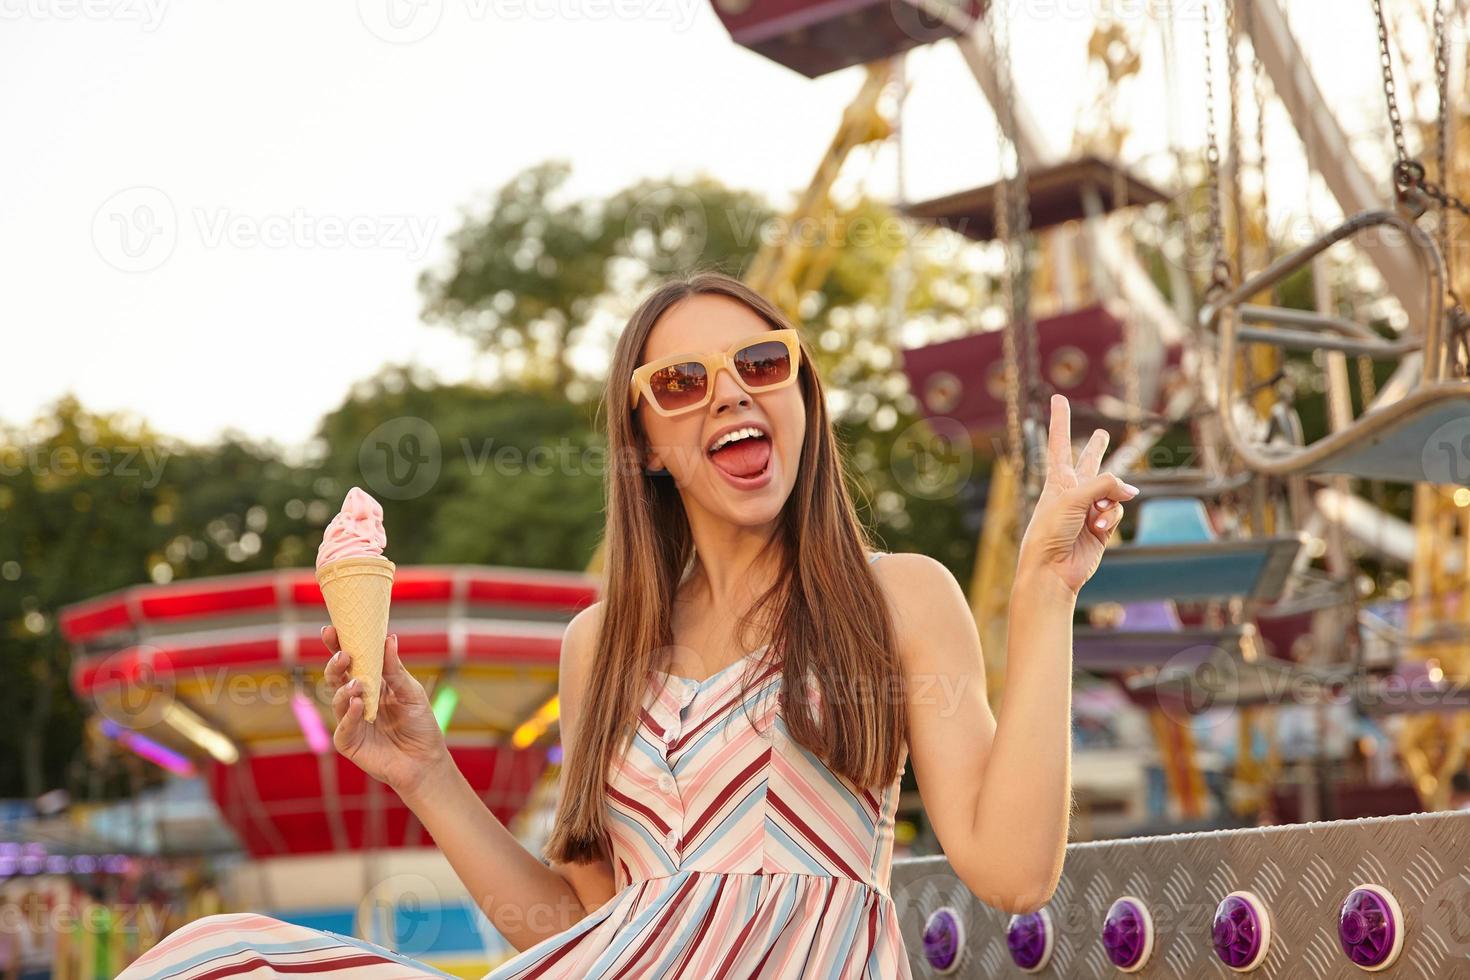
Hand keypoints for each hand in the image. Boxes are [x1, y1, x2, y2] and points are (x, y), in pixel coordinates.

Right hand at [323, 627, 449, 800]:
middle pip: (337, 678)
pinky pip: (343, 727)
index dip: (339, 646)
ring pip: (337, 700)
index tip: (332, 629)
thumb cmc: (420, 724)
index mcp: (371, 683)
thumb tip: (388, 639)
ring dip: (345, 689)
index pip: (351, 661)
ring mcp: (351, 720)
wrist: (425, 761)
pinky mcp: (349, 742)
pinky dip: (350, 715)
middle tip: (344, 655)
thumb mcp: (412, 692)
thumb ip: (396, 670)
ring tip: (357, 683)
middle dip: (336, 664)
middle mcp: (357, 699)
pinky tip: (359, 705)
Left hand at [1016, 393, 1139, 595]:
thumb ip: (1104, 485)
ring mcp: (1089, 509)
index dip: (1060, 420)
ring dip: (1110, 501)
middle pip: (1089, 463)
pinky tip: (1097, 530)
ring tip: (1094, 519)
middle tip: (1101, 433)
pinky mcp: (1102, 527)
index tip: (1057, 398)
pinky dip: (1111, 518)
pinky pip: (1116, 511)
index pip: (1060, 442)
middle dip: (1096, 449)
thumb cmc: (1049, 530)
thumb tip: (1132, 491)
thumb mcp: (1073, 498)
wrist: (1052, 569)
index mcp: (1057, 480)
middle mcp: (1073, 491)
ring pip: (1112, 491)